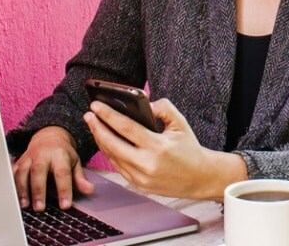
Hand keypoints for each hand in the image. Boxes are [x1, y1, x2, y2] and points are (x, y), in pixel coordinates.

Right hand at [12, 126, 95, 210]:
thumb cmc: (62, 153)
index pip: (62, 172)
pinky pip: (14, 172)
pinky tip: (14, 197)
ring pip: (23, 171)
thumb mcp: (75, 162)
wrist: (48, 135)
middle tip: (40, 208)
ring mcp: (29, 156)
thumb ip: (80, 178)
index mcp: (59, 154)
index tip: (65, 205)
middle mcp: (42, 154)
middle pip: (38, 171)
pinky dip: (13, 184)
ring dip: (23, 189)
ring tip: (25, 205)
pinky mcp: (20, 160)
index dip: (64, 189)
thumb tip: (89, 190)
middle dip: (38, 190)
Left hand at [83, 98, 246, 200]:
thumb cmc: (189, 148)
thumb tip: (143, 102)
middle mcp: (148, 164)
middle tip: (88, 115)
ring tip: (94, 126)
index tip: (96, 105)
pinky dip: (111, 153)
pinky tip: (106, 142)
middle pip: (113, 144)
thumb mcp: (180, 123)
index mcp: (159, 146)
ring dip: (101, 140)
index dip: (108, 115)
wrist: (200, 177)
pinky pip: (119, 167)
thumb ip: (163, 107)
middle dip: (97, 128)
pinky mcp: (140, 186)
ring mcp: (142, 178)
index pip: (126, 127)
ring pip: (113, 157)